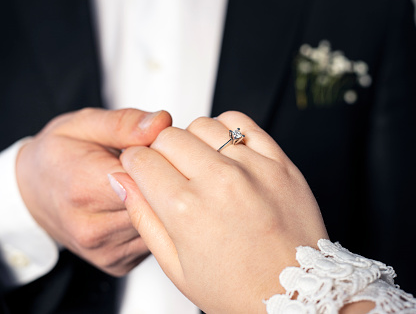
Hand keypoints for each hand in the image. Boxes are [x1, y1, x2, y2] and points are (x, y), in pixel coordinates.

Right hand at [16, 108, 170, 275]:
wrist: (31, 194)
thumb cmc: (59, 155)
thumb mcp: (84, 124)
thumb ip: (124, 123)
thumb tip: (162, 122)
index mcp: (84, 188)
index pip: (147, 178)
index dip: (162, 159)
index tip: (159, 148)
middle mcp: (94, 228)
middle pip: (158, 205)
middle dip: (169, 181)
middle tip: (161, 163)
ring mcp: (107, 251)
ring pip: (161, 226)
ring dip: (166, 204)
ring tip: (153, 183)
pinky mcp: (119, 264)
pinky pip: (154, 241)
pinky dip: (157, 221)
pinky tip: (145, 204)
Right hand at [111, 111, 328, 312]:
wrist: (294, 293)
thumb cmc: (236, 289)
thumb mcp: (175, 266)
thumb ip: (142, 216)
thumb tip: (122, 179)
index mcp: (185, 210)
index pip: (141, 159)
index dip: (135, 163)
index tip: (142, 169)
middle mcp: (218, 182)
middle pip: (168, 136)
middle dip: (160, 151)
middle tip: (172, 173)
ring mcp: (252, 169)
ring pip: (203, 125)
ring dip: (193, 141)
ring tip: (202, 167)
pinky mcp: (279, 162)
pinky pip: (242, 123)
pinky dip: (227, 130)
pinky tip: (226, 153)